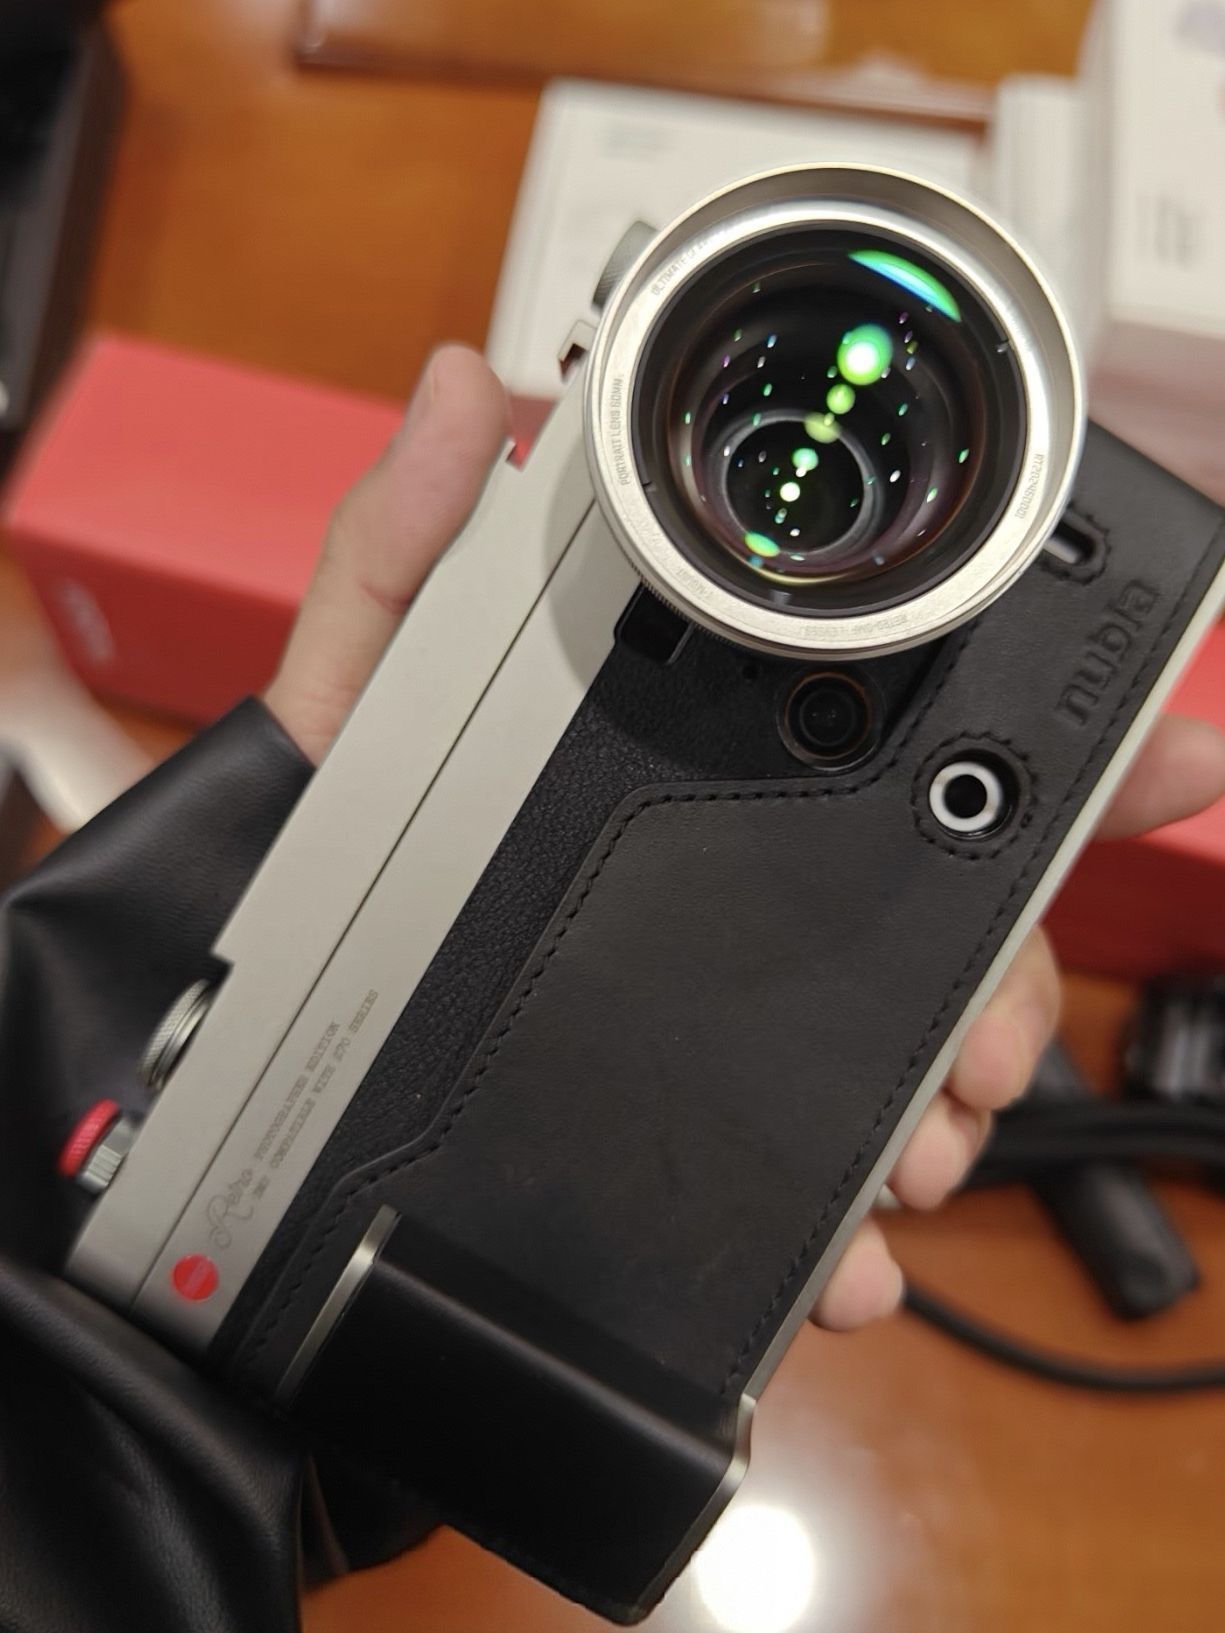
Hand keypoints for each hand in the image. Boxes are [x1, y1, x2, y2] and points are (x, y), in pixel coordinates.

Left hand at [266, 345, 1224, 1330]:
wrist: (248, 1049)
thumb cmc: (309, 854)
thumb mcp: (351, 692)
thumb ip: (402, 545)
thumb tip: (464, 386)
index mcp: (691, 764)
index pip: (886, 739)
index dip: (1030, 743)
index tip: (1153, 763)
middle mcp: (730, 878)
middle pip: (935, 912)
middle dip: (1005, 977)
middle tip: (988, 1036)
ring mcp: (721, 1009)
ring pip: (902, 1051)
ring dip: (947, 1103)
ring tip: (924, 1144)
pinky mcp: (695, 1126)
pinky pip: (809, 1176)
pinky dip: (853, 1225)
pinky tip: (855, 1253)